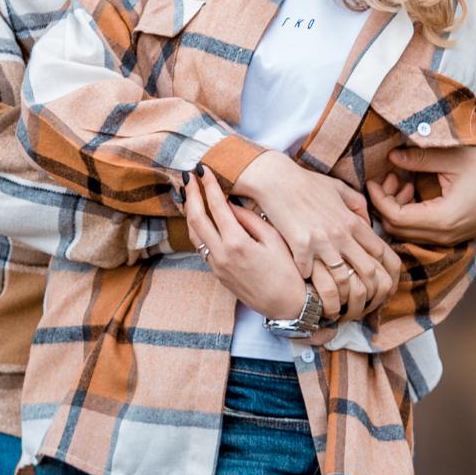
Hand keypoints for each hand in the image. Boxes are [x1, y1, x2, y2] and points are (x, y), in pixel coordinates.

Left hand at [184, 170, 308, 316]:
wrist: (285, 305)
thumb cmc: (287, 271)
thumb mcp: (274, 239)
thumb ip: (250, 219)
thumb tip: (231, 204)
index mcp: (237, 243)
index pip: (216, 206)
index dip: (208, 185)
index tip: (203, 169)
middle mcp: (221, 254)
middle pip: (196, 217)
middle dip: (190, 193)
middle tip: (188, 175)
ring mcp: (216, 266)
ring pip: (193, 233)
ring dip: (188, 210)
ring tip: (188, 192)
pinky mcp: (216, 273)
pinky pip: (200, 245)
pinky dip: (195, 227)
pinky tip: (198, 217)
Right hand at [232, 149, 402, 303]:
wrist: (276, 179)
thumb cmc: (306, 183)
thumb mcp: (338, 188)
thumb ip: (357, 204)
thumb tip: (368, 221)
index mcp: (353, 222)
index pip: (382, 252)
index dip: (387, 273)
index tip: (382, 286)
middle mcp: (342, 233)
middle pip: (368, 271)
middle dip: (369, 292)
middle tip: (361, 303)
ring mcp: (322, 241)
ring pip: (342, 280)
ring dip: (339, 296)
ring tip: (334, 305)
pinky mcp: (300, 246)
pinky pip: (308, 273)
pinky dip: (307, 281)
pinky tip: (304, 282)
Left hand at [368, 140, 475, 243]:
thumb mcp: (455, 158)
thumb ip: (421, 158)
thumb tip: (392, 157)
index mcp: (443, 219)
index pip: (395, 218)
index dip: (378, 199)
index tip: (372, 179)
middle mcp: (443, 235)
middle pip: (396, 230)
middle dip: (385, 204)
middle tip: (390, 177)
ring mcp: (447, 239)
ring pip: (406, 232)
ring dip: (396, 208)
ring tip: (404, 180)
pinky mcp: (449, 236)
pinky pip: (419, 231)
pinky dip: (409, 213)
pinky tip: (415, 191)